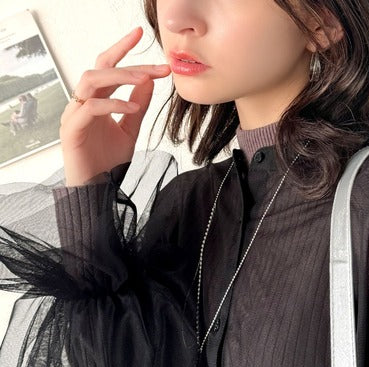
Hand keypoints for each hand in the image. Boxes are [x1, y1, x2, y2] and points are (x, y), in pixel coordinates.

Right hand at [60, 27, 170, 186]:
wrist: (96, 190)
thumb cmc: (108, 162)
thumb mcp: (130, 130)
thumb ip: (138, 106)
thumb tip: (149, 81)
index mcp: (97, 99)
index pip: (108, 66)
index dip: (122, 49)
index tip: (141, 34)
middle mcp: (83, 102)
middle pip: (101, 68)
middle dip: (130, 62)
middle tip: (158, 67)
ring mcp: (75, 114)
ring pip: (91, 80)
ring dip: (120, 77)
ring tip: (145, 80)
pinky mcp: (72, 129)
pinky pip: (91, 107)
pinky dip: (113, 104)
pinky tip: (132, 107)